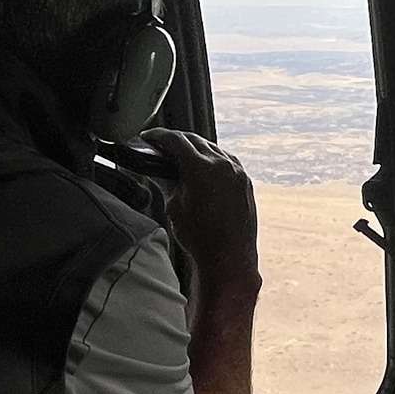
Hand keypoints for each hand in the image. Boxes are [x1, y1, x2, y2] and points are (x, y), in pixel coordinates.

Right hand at [143, 129, 260, 303]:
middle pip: (194, 140)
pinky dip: (212, 158)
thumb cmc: (199, 236)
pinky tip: (203, 166)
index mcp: (201, 168)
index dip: (158, 136)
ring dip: (195, 147)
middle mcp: (222, 164)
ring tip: (180, 155)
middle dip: (176, 140)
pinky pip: (226, 160)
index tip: (148, 137)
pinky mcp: (245, 180)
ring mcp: (237, 171)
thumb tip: (157, 169)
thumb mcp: (174, 207)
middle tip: (160, 145)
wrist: (229, 257)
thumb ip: (166, 181)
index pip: (175, 140)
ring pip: (212, 148)